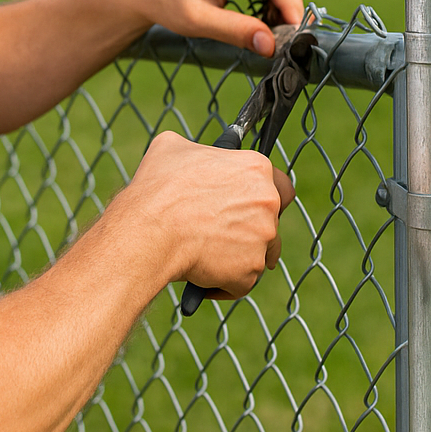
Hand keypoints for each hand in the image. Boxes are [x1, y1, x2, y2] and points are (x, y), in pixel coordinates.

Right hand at [117, 132, 295, 299]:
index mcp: (256, 168)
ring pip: (260, 252)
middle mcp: (268, 202)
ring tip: (211, 256)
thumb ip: (196, 150)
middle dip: (255, 228)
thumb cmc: (158, 189)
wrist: (149, 232)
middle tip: (230, 232)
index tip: (250, 204)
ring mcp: (263, 238)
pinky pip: (242, 281)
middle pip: (273, 219)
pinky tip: (202, 276)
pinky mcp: (250, 271)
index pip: (281, 183)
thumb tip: (192, 153)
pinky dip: (224, 283)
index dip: (266, 195)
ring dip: (241, 256)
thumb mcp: (171, 148)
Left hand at [130, 0, 304, 56]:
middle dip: (288, 13)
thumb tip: (271, 45)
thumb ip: (236, 32)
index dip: (292, 13)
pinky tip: (259, 20)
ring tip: (264, 34)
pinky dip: (275, 2)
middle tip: (276, 44)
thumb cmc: (167, 1)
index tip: (292, 43)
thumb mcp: (198, 21)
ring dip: (282, 9)